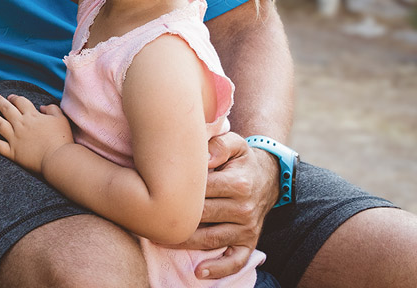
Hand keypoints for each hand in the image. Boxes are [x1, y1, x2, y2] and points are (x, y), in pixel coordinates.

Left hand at [0, 93, 71, 174]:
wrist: (58, 158)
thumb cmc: (62, 138)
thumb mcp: (60, 118)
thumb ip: (52, 109)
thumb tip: (42, 107)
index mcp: (32, 115)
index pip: (20, 102)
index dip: (14, 98)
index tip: (10, 97)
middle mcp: (21, 124)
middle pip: (6, 109)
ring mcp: (15, 138)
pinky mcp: (12, 152)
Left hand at [164, 132, 280, 278]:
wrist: (267, 177)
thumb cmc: (241, 160)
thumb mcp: (235, 144)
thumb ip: (219, 144)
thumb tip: (205, 157)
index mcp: (238, 183)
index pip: (201, 191)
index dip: (176, 192)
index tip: (154, 192)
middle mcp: (244, 208)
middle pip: (202, 217)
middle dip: (174, 219)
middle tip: (148, 219)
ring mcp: (247, 228)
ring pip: (211, 240)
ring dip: (184, 243)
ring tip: (158, 240)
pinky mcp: (250, 242)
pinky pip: (235, 261)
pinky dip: (219, 269)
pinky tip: (199, 272)